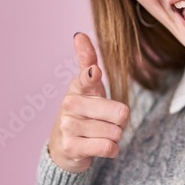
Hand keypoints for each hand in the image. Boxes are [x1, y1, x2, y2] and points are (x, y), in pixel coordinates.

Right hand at [47, 32, 130, 172]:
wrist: (64, 147)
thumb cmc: (83, 113)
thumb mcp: (88, 87)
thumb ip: (87, 61)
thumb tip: (79, 34)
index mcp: (78, 87)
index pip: (87, 77)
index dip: (91, 75)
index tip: (94, 72)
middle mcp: (70, 105)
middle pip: (120, 112)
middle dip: (120, 121)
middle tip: (107, 122)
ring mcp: (68, 126)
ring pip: (115, 132)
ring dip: (115, 136)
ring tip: (100, 135)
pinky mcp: (71, 147)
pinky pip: (108, 147)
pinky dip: (112, 149)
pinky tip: (102, 147)